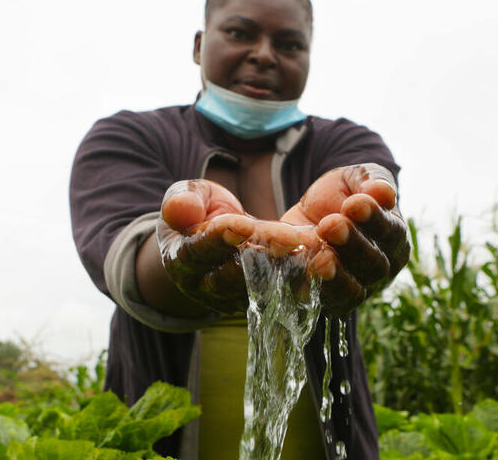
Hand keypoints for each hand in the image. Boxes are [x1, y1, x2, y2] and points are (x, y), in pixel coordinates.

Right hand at [158, 179, 305, 313]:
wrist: (213, 235)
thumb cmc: (199, 210)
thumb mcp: (188, 197)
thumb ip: (183, 200)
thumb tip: (178, 209)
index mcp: (181, 260)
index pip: (197, 252)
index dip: (218, 239)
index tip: (242, 224)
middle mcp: (204, 286)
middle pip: (231, 275)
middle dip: (260, 257)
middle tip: (287, 239)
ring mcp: (232, 298)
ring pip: (260, 287)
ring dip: (286, 269)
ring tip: (308, 249)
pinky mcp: (259, 302)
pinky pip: (280, 292)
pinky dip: (299, 276)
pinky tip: (318, 260)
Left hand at [281, 164, 409, 316]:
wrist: (309, 211)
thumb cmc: (342, 193)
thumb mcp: (355, 178)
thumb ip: (370, 180)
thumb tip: (383, 191)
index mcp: (393, 237)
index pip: (390, 232)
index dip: (374, 219)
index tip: (354, 204)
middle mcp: (380, 268)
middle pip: (373, 264)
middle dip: (352, 244)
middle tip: (331, 225)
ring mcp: (356, 287)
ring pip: (352, 290)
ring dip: (336, 275)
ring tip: (321, 259)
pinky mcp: (329, 300)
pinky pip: (324, 302)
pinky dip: (312, 290)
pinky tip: (302, 275)